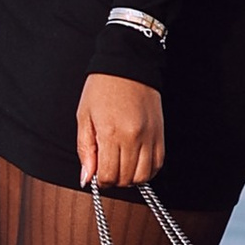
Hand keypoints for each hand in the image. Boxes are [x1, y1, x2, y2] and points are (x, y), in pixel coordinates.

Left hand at [78, 72, 164, 187]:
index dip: (100, 180)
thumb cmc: (102, 88)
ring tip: (121, 165)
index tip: (97, 173)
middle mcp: (133, 137)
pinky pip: (158, 164)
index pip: (108, 175)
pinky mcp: (160, 134)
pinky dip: (147, 170)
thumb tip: (87, 178)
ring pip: (143, 176)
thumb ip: (85, 150)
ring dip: (130, 177)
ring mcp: (149, 136)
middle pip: (125, 179)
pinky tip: (135, 162)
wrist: (127, 64)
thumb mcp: (84, 117)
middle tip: (107, 167)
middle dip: (114, 180)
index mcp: (110, 132)